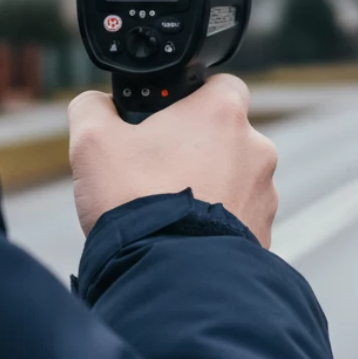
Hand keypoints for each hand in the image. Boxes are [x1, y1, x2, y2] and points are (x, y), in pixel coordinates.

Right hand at [66, 75, 277, 246]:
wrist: (166, 273)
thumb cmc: (134, 201)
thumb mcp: (93, 141)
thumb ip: (93, 108)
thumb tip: (96, 104)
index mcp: (221, 113)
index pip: (220, 84)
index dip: (191, 98)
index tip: (168, 117)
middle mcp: (255, 148)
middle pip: (226, 136)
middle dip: (196, 148)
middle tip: (158, 169)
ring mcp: (264, 192)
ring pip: (235, 179)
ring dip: (209, 187)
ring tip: (168, 208)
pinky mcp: (264, 232)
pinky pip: (240, 218)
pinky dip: (217, 223)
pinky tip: (185, 235)